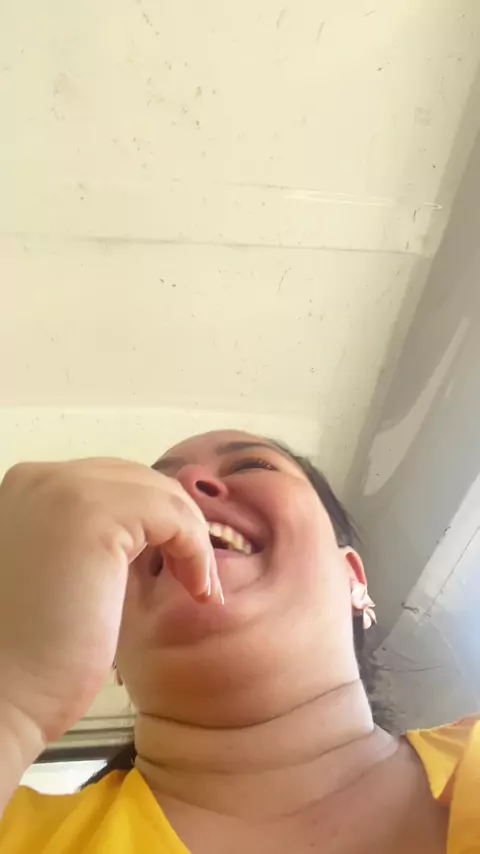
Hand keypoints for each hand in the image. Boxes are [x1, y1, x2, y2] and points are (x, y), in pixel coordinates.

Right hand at [0, 458, 218, 744]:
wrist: (1, 696)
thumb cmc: (32, 656)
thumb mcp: (67, 575)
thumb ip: (99, 543)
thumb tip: (157, 532)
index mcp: (29, 489)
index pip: (112, 483)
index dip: (153, 521)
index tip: (175, 570)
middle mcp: (41, 477)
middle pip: (138, 480)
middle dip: (175, 525)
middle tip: (196, 579)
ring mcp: (64, 490)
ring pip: (160, 493)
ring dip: (191, 539)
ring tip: (198, 589)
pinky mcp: (94, 514)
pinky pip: (172, 514)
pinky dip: (195, 549)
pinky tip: (197, 589)